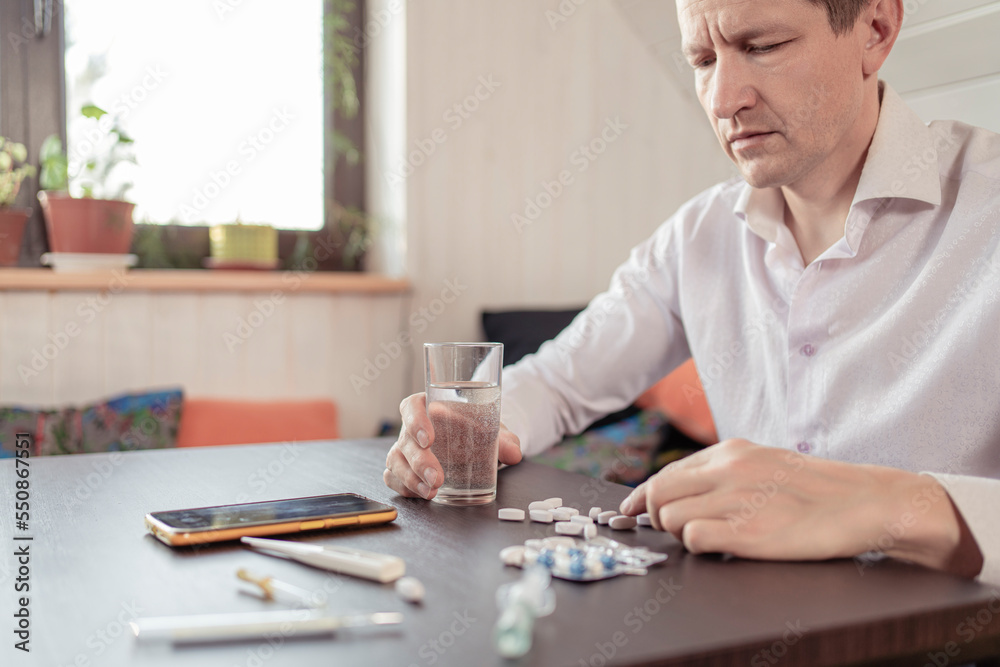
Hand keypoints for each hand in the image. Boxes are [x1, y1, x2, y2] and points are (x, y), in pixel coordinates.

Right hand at [383, 392, 522, 499]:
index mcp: (428, 405)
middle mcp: (412, 427)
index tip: (428, 438)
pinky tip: (423, 494)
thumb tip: (514, 453)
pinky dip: (405, 487)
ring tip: (432, 492)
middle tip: (437, 478)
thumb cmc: (478, 427)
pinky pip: (393, 477)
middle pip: (405, 441)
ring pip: (395, 461)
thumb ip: (504, 439)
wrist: (477, 440)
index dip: (415, 421)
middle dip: (419, 462)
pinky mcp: (404, 467)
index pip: (412, 407)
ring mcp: (405, 448)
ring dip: (411, 478)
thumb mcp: (493, 428)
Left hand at [618, 439, 981, 575]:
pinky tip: (724, 546)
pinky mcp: (748, 532)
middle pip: (658, 494)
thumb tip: (682, 489)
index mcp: (730, 452)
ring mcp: (736, 500)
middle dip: (658, 515)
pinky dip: (699, 546)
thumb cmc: (816, 489)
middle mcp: (727, 471)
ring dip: (681, 533)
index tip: (631, 510)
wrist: (864, 503)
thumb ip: (723, 472)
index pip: (665, 474)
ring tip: (712, 537)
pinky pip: (693, 539)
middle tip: (676, 529)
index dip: (642, 496)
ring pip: (670, 518)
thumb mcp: (764, 464)